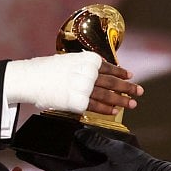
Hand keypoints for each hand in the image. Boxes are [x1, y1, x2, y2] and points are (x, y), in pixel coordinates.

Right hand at [2, 52, 142, 114]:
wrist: (31, 78)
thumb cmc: (48, 69)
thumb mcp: (70, 60)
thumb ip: (85, 66)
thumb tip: (98, 73)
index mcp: (88, 59)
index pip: (110, 67)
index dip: (122, 72)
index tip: (130, 75)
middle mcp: (89, 72)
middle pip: (113, 81)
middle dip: (128, 87)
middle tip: (139, 91)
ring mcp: (85, 87)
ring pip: (108, 94)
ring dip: (122, 99)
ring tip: (132, 103)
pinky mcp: (78, 101)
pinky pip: (97, 106)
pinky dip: (107, 108)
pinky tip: (115, 111)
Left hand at [23, 130, 151, 170]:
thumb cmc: (137, 167)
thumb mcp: (116, 150)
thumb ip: (97, 142)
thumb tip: (80, 134)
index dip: (44, 162)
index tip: (29, 156)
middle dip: (49, 163)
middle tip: (34, 154)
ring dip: (62, 164)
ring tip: (50, 154)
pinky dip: (77, 163)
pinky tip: (76, 155)